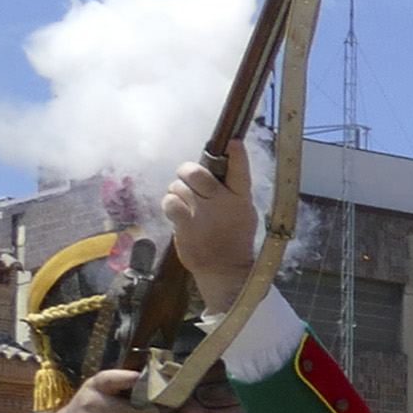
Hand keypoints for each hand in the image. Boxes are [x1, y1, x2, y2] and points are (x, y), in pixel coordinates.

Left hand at [161, 140, 257, 285]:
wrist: (224, 270)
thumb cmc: (233, 238)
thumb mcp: (242, 214)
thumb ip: (230, 192)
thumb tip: (210, 169)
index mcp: (241, 200)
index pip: (241, 173)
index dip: (237, 156)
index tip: (234, 143)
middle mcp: (223, 204)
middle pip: (197, 173)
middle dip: (186, 171)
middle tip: (187, 178)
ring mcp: (204, 215)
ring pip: (178, 186)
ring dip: (177, 192)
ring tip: (185, 204)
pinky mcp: (186, 225)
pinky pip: (169, 202)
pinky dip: (169, 204)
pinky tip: (177, 214)